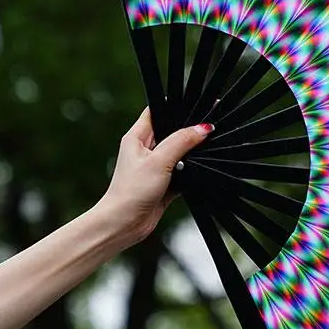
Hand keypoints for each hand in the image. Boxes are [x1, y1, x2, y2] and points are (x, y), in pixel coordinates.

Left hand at [97, 109, 213, 246]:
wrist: (123, 224)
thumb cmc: (130, 192)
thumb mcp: (159, 161)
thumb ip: (182, 142)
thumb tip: (202, 128)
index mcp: (137, 137)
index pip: (157, 111)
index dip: (175, 106)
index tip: (195, 104)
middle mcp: (146, 150)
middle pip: (173, 132)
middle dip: (188, 131)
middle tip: (205, 129)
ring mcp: (155, 167)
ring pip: (181, 152)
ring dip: (191, 154)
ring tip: (201, 153)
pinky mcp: (164, 183)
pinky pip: (184, 172)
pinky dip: (191, 173)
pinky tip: (198, 174)